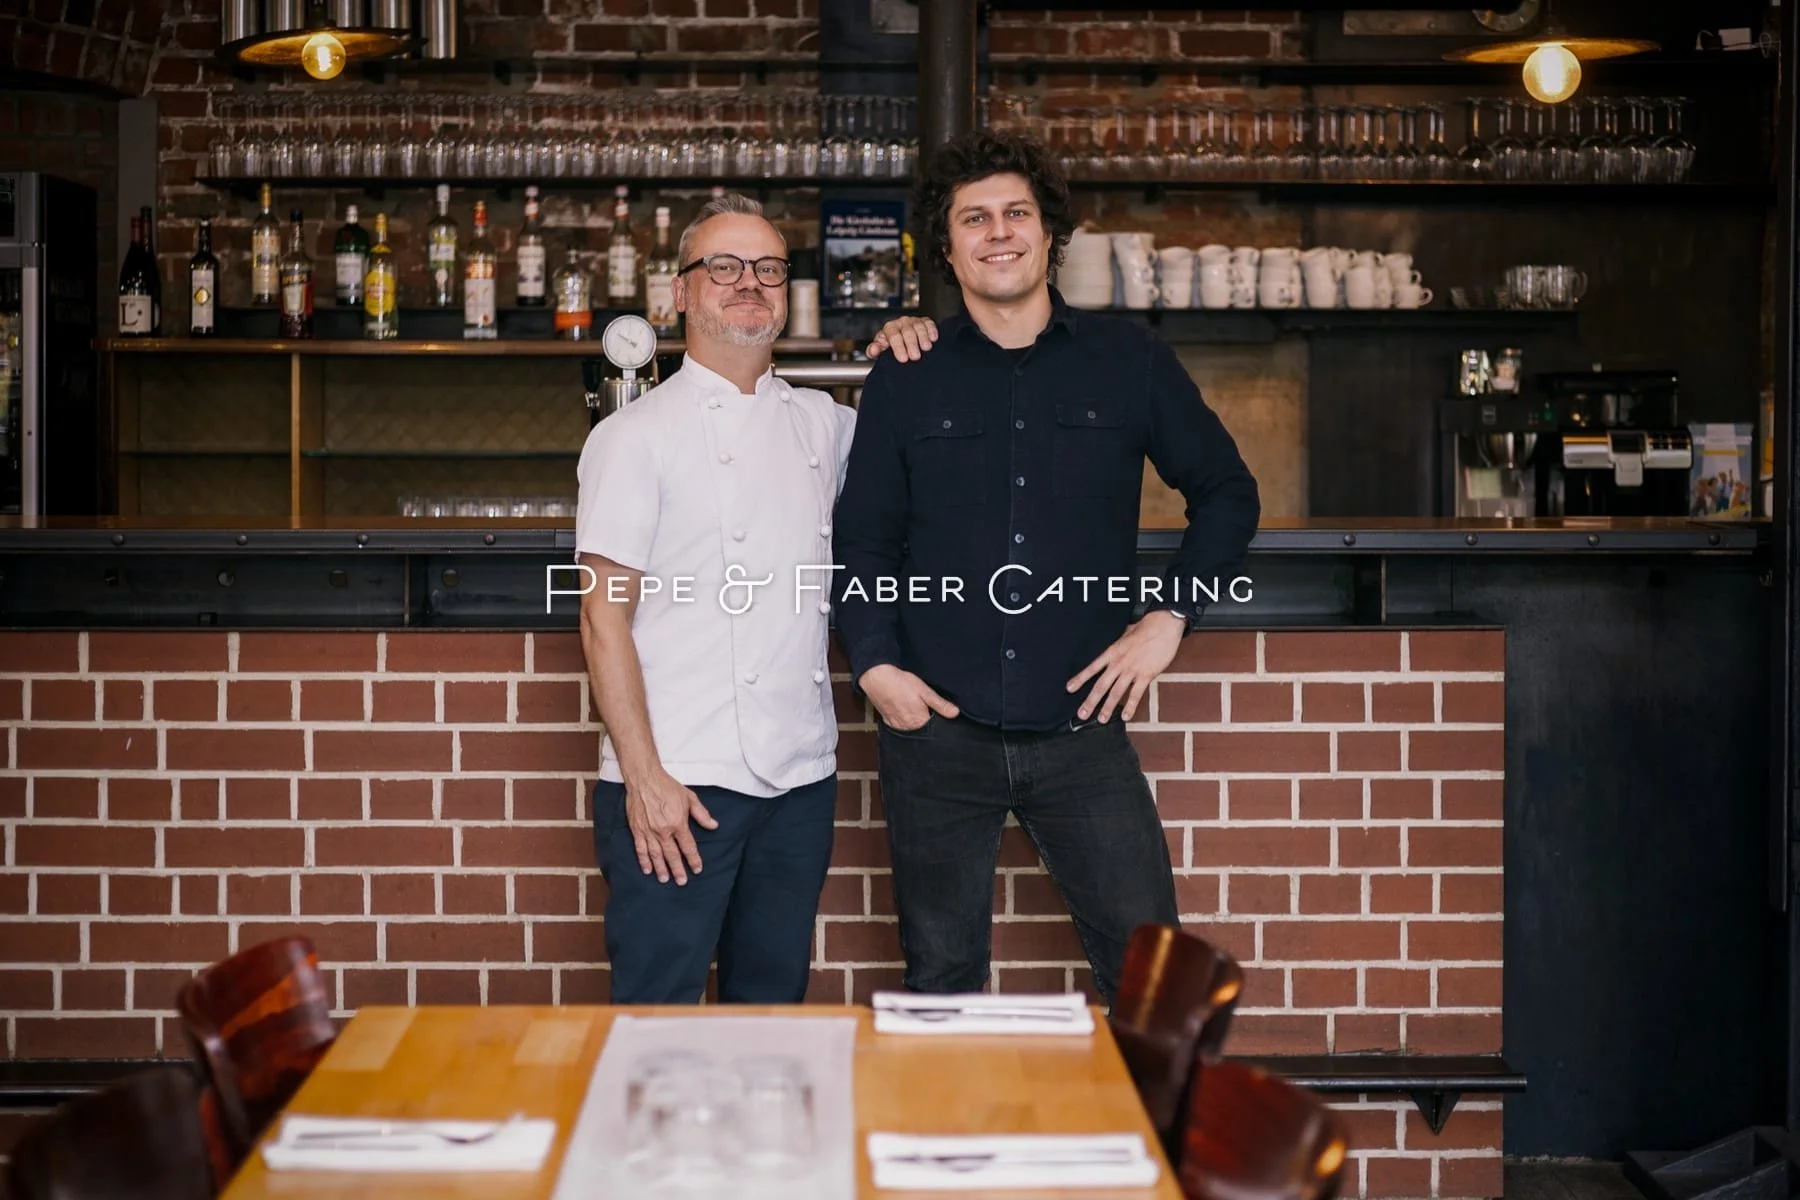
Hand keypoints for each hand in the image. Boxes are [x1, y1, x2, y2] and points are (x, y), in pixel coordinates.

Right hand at [623, 768, 718, 884]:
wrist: (644, 779)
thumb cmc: (667, 787)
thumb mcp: (689, 798)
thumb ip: (701, 814)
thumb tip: (713, 826)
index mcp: (678, 823)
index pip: (688, 846)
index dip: (693, 859)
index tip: (697, 869)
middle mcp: (663, 830)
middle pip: (672, 855)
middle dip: (678, 870)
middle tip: (681, 882)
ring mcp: (649, 831)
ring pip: (656, 855)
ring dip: (661, 869)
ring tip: (665, 879)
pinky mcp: (637, 830)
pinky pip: (640, 849)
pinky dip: (644, 860)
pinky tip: (647, 869)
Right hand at [859, 663, 959, 730]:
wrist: (877, 678)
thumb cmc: (902, 683)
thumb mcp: (925, 691)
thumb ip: (940, 704)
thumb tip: (956, 713)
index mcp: (919, 721)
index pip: (934, 728)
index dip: (938, 720)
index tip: (937, 712)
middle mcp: (908, 727)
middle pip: (922, 730)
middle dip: (926, 722)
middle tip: (924, 707)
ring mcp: (897, 726)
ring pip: (911, 729)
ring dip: (914, 722)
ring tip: (913, 707)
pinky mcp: (888, 722)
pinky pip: (900, 726)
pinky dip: (904, 721)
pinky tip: (904, 710)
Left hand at [866, 316, 939, 362]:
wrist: (903, 343)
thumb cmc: (891, 347)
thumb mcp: (881, 350)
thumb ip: (874, 350)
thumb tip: (873, 350)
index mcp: (890, 328)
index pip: (893, 335)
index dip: (898, 347)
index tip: (903, 358)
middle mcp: (902, 323)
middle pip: (907, 331)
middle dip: (911, 344)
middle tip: (915, 357)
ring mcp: (914, 322)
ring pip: (919, 327)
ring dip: (923, 337)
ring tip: (926, 348)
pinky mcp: (925, 322)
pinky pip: (929, 323)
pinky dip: (932, 330)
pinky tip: (933, 339)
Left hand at [1066, 610, 1186, 723]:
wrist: (1163, 625)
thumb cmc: (1145, 628)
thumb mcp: (1125, 635)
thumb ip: (1118, 647)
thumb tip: (1113, 653)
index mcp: (1112, 652)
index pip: (1092, 668)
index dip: (1080, 678)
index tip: (1069, 688)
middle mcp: (1119, 663)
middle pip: (1101, 685)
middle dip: (1091, 701)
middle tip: (1082, 714)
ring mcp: (1132, 670)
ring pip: (1116, 692)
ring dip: (1108, 707)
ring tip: (1102, 719)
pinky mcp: (1146, 675)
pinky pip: (1136, 694)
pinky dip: (1130, 706)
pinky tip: (1126, 716)